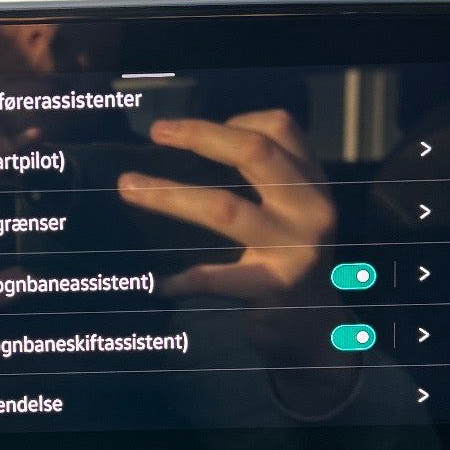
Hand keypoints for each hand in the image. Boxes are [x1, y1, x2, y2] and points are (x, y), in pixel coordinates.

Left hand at [118, 109, 349, 411]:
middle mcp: (310, 208)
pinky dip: (185, 279)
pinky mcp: (276, 288)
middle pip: (254, 151)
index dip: (234, 119)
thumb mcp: (295, 211)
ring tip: (130, 188)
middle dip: (200, 136)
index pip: (281, 128)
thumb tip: (197, 141)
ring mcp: (296, 248)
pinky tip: (161, 283)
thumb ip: (268, 177)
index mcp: (313, 183)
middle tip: (156, 132)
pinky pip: (218, 278)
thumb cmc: (292, 261)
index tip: (191, 130)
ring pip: (224, 207)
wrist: (319, 330)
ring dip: (170, 194)